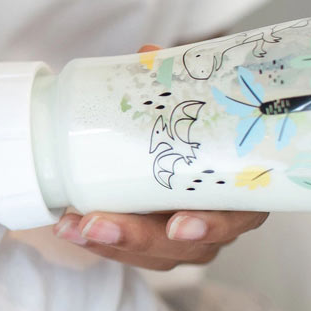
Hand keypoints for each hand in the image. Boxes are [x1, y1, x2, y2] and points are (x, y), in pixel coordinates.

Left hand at [53, 42, 266, 269]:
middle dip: (138, 239)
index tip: (178, 223)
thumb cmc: (206, 114)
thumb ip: (177, 77)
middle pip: (187, 246)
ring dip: (110, 244)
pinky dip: (100, 241)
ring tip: (72, 227)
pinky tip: (67, 226)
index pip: (237, 216)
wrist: (197, 126)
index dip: (211, 225)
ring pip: (155, 255)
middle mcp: (220, 217)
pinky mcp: (157, 238)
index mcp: (243, 185)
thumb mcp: (196, 93)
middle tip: (97, 225)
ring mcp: (189, 235)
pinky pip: (131, 251)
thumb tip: (147, 55)